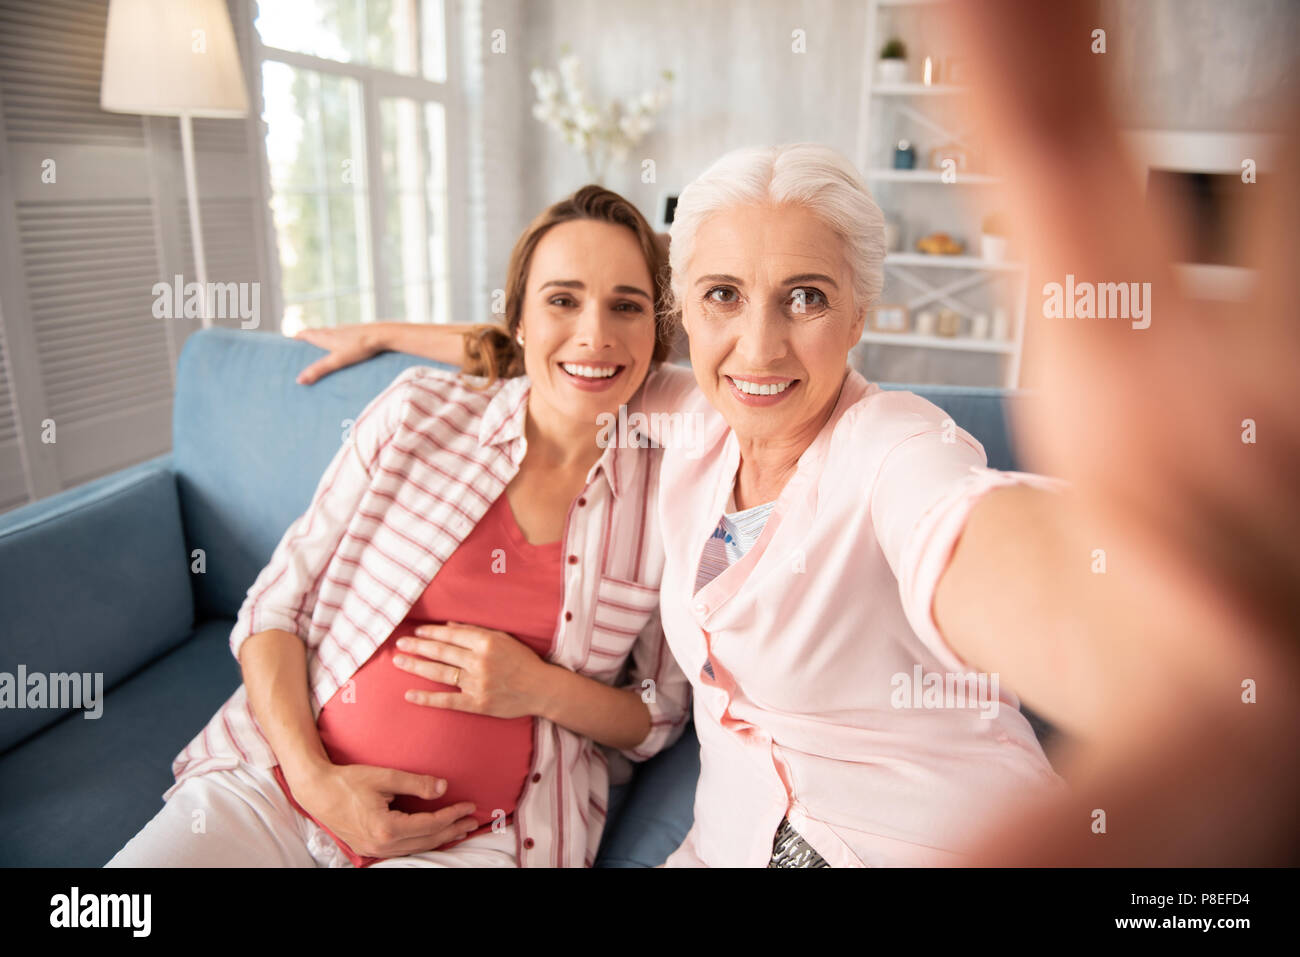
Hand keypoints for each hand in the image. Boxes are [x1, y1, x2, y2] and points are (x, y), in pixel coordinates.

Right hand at [286, 760, 478, 859]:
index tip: (469, 806)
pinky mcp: (369, 848)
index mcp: (387, 828)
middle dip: (452, 830)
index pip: (430, 824)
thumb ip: (416, 783)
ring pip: (416, 848)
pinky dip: (422, 842)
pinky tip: (432, 835)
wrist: (317, 791)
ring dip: (440, 838)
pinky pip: (404, 848)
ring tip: (459, 829)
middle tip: (473, 821)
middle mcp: (382, 845)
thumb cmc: (348, 781)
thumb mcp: (385, 777)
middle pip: (427, 840)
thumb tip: (443, 788)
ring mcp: (374, 850)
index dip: (452, 815)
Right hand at [294, 324, 389, 384]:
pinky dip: (336, 339)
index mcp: (325, 336)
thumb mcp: (336, 361)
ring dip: (322, 337)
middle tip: (301, 343)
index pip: (306, 333)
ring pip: (329, 332)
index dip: (297, 336)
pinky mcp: (357, 332)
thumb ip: (319, 370)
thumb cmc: (359, 347)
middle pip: (316, 332)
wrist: (382, 335)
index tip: (289, 340)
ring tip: (319, 345)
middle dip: (308, 337)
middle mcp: (333, 330)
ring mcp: (346, 330)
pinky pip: (342, 335)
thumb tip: (299, 380)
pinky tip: (342, 344)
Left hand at [393, 622, 549, 718]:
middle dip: (417, 646)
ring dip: (416, 666)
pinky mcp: (477, 704)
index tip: (416, 631)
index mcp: (486, 642)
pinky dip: (427, 698)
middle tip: (399, 644)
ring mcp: (477, 683)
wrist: (541, 689)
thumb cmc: (522, 660)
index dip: (431, 632)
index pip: (451, 634)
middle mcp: (480, 661)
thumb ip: (476, 631)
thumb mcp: (503, 638)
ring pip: (440, 673)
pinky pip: (447, 701)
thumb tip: (448, 625)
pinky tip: (410, 695)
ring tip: (398, 661)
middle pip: (441, 652)